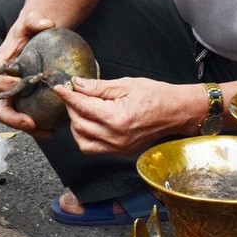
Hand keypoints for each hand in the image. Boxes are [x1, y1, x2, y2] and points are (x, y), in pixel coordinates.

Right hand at [0, 16, 54, 137]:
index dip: (5, 86)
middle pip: (1, 106)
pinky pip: (29, 115)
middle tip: (30, 122)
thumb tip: (46, 23)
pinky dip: (40, 125)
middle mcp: (4, 84)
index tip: (20, 86)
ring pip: (15, 116)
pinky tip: (54, 128)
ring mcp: (15, 94)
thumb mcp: (31, 22)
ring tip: (46, 131)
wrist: (38, 37)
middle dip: (13, 118)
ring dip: (28, 127)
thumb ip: (35, 20)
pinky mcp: (27, 100)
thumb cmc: (30, 31)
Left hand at [55, 76, 200, 154]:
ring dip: (75, 124)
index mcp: (117, 118)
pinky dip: (85, 136)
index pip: (83, 107)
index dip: (68, 96)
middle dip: (71, 107)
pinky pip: (94, 148)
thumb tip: (77, 84)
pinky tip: (89, 123)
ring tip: (79, 108)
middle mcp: (115, 137)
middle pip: (79, 124)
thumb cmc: (156, 95)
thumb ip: (98, 87)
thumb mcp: (126, 84)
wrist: (176, 111)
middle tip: (71, 94)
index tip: (60, 88)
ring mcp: (118, 148)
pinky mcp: (121, 152)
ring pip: (82, 141)